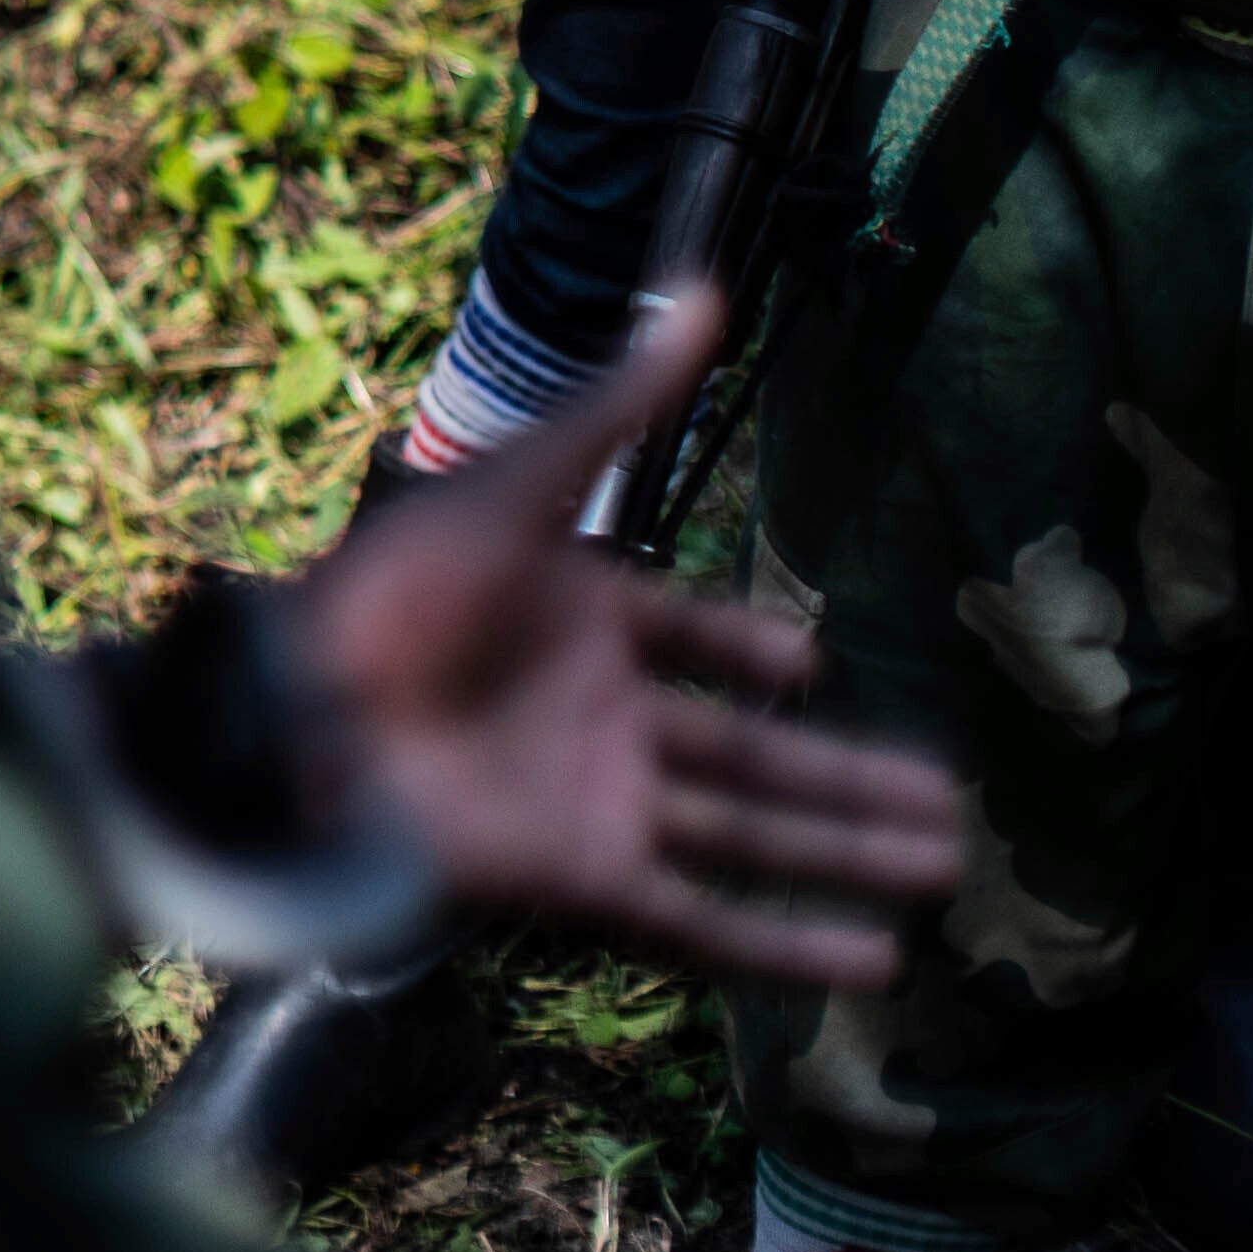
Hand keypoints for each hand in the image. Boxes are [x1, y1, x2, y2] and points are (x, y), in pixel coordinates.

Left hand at [288, 287, 972, 985]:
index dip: (751, 656)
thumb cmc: (399, 590)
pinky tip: (871, 963)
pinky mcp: (586, 878)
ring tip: (943, 869)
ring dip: (847, 852)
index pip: (692, 641)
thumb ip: (619, 402)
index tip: (809, 665)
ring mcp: (599, 800)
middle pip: (753, 755)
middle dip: (848, 779)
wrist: (303, 713)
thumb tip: (697, 288)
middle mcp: (601, 715)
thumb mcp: (521, 484)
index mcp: (583, 619)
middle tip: (949, 803)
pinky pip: (707, 920)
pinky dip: (786, 945)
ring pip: (751, 836)